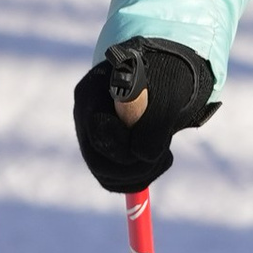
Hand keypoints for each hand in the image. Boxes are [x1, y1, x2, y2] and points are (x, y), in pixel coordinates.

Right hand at [74, 40, 215, 192]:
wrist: (164, 73)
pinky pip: (114, 179)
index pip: (99, 131)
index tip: (152, 145)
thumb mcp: (167, 93)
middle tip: (165, 157)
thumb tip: (142, 156)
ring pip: (106, 175)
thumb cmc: (165, 77)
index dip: (126, 146)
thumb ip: (155, 123)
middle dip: (135, 167)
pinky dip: (138, 177)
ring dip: (140, 174)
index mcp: (92, 91)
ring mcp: (91, 134)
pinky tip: (156, 161)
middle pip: (97, 161)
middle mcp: (84, 114)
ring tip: (163, 156)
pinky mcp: (102, 151)